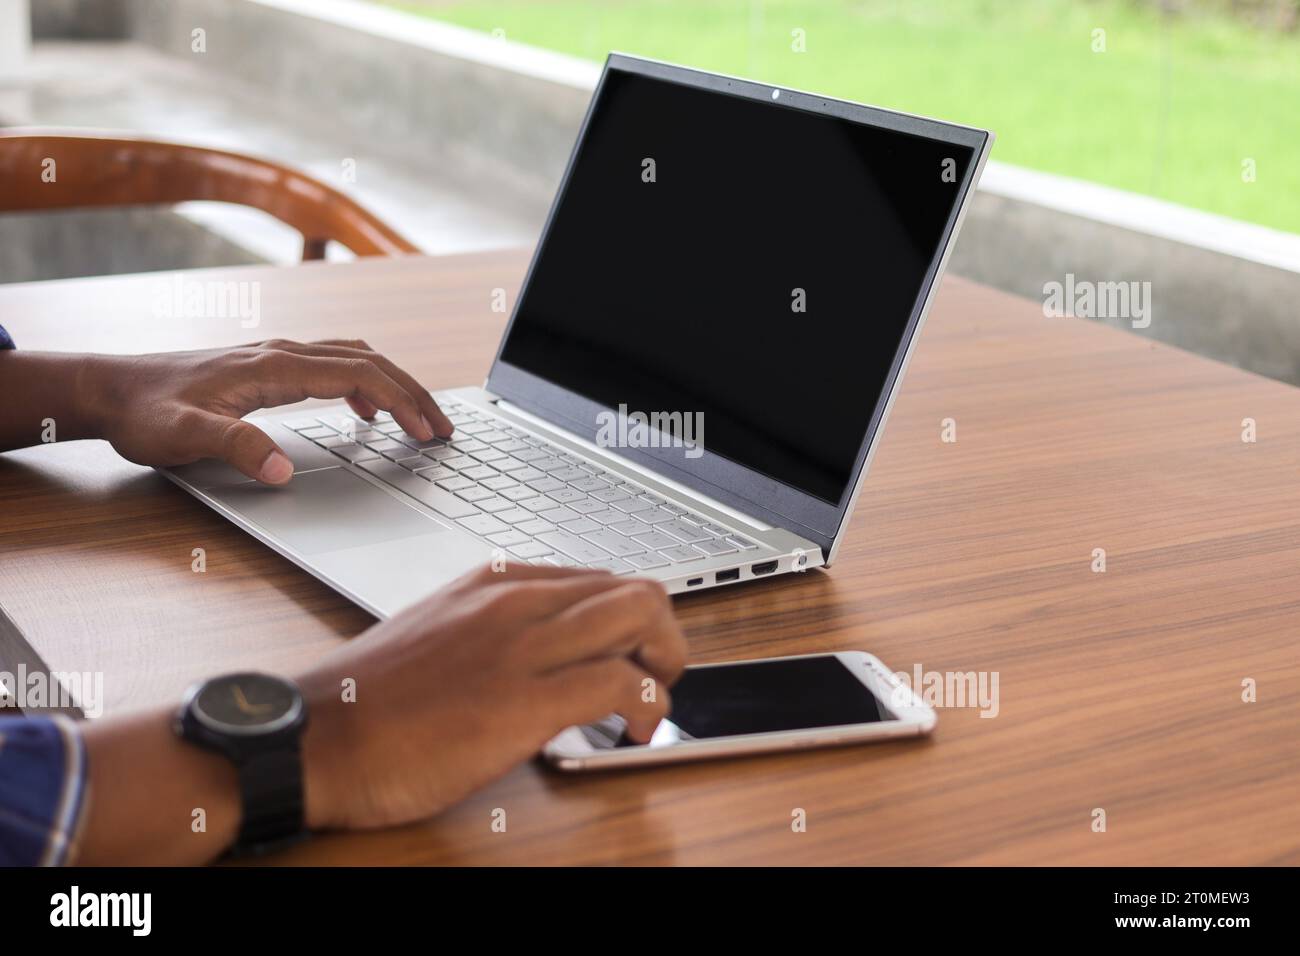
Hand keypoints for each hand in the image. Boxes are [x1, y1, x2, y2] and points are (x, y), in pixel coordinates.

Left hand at [80, 338, 453, 482]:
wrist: (110, 389)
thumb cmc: (144, 414)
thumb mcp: (183, 438)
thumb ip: (235, 448)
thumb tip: (282, 472)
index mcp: (273, 367)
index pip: (359, 374)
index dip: (402, 400)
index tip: (429, 430)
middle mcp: (281, 352)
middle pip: (369, 361)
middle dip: (412, 393)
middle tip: (443, 430)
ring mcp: (276, 355)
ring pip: (355, 359)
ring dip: (393, 385)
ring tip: (418, 420)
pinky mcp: (268, 365)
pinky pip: (333, 365)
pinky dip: (365, 383)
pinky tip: (364, 410)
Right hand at [297, 564, 687, 830]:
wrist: (314, 737)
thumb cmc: (369, 699)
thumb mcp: (440, 635)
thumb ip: (496, 632)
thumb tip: (544, 655)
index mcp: (496, 584)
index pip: (599, 579)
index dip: (630, 622)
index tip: (630, 656)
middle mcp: (516, 601)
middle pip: (636, 588)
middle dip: (664, 635)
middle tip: (655, 678)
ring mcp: (522, 647)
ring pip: (641, 617)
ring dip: (666, 662)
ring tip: (652, 703)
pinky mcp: (525, 701)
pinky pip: (622, 682)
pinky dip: (648, 706)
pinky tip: (631, 731)